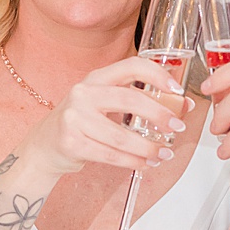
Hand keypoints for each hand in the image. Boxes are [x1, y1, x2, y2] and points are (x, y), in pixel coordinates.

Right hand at [16, 56, 185, 177]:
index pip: (132, 66)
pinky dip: (133, 162)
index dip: (158, 75)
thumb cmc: (83, 122)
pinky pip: (111, 155)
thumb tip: (184, 105)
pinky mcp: (71, 142)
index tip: (178, 91)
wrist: (45, 145)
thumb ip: (143, 101)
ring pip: (122, 136)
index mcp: (97, 78)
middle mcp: (83, 93)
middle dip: (160, 115)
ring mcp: (74, 117)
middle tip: (178, 128)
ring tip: (164, 154)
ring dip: (148, 148)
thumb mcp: (108, 104)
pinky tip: (145, 163)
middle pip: (130, 100)